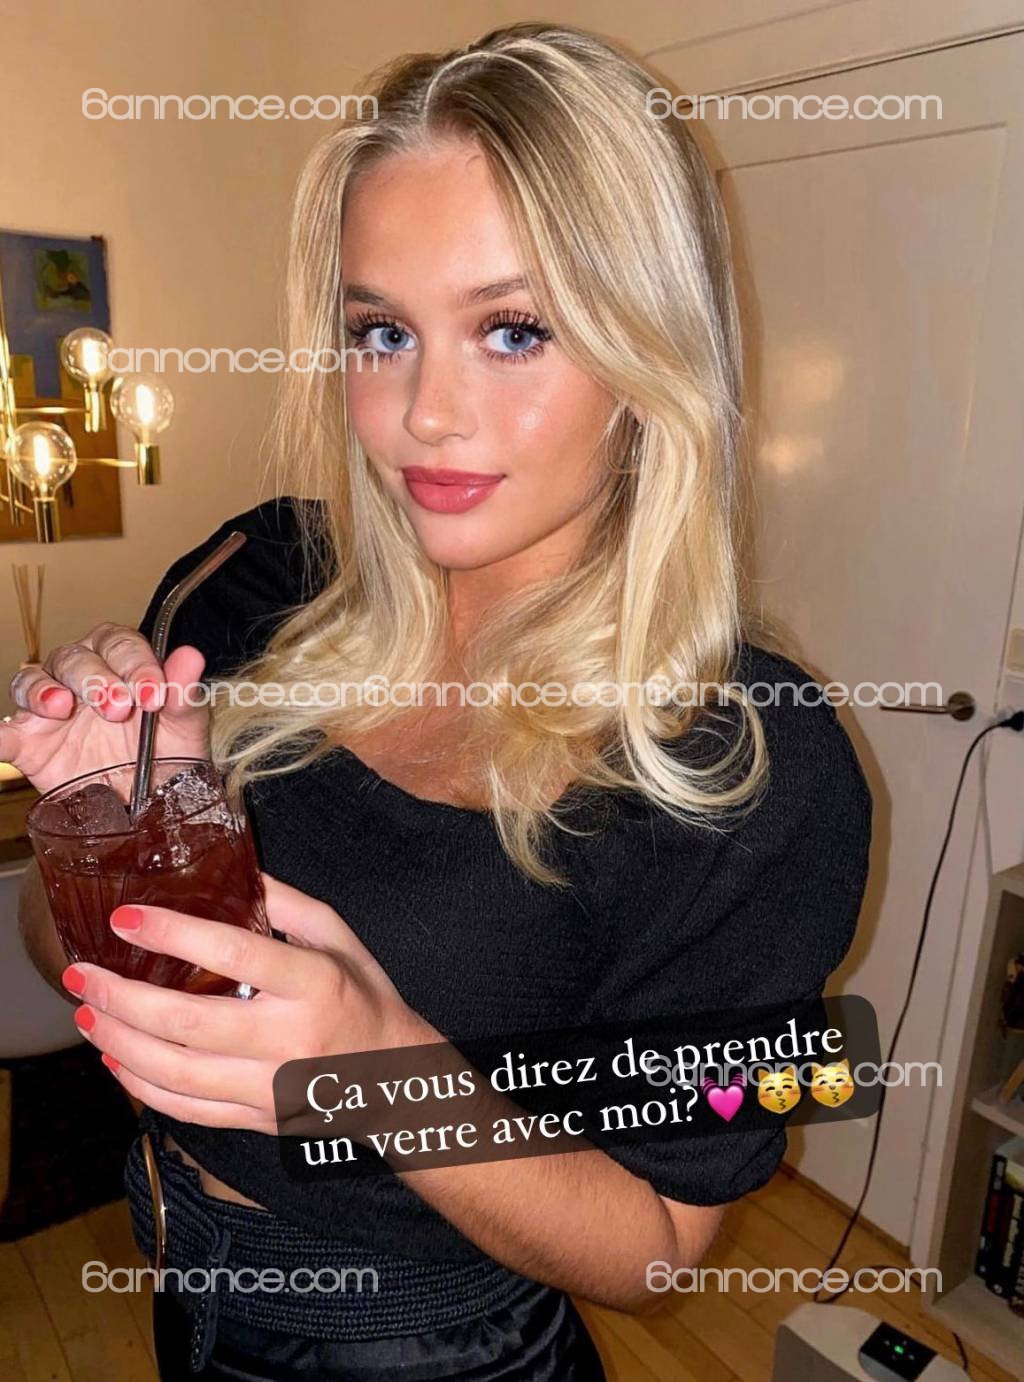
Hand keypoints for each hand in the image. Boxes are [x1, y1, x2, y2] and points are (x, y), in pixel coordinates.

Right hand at [1, 622, 209, 795]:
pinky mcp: (28, 744)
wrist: (151, 803)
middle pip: (73, 657)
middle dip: (95, 679)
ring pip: (32, 680)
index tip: (153, 694)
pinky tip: (3, 738)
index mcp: (120, 662)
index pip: (119, 644)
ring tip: (61, 707)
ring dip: (43, 690)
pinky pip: (5, 734)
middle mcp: (80, 676)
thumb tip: (191, 657)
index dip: (135, 664)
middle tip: (118, 709)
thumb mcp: (184, 728)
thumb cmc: (168, 753)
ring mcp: (49, 709)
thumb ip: (184, 694)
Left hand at [60, 872, 436, 1131]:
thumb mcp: (340, 937)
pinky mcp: (255, 1117)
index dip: (173, 934)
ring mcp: (270, 1085)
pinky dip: (142, 1086)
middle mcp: (289, 1037)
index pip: (234, 954)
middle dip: (123, 999)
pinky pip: (186, 1109)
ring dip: (120, 1043)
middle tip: (82, 975)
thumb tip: (233, 870)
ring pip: (177, 1073)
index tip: (127, 918)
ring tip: (86, 1015)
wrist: (394, 1079)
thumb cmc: (365, 997)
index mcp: (314, 983)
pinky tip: (116, 1059)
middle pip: (189, 1022)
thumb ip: (287, 903)